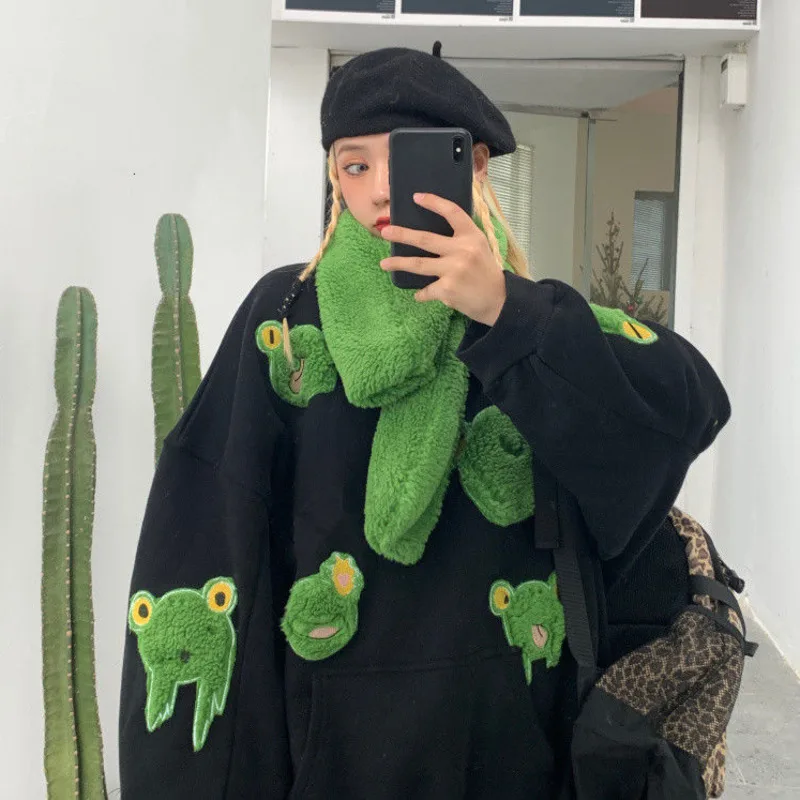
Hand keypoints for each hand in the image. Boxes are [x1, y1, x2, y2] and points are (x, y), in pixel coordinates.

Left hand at [379, 193, 506, 325]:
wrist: (499, 300)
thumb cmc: (485, 272)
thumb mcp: (479, 248)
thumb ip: (460, 239)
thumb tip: (429, 237)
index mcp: (471, 236)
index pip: (452, 212)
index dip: (434, 203)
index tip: (417, 197)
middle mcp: (462, 250)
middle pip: (425, 239)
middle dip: (402, 235)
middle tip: (386, 232)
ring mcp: (453, 269)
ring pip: (418, 264)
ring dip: (398, 263)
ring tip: (384, 264)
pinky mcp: (447, 289)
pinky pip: (426, 290)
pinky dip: (422, 293)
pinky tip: (419, 294)